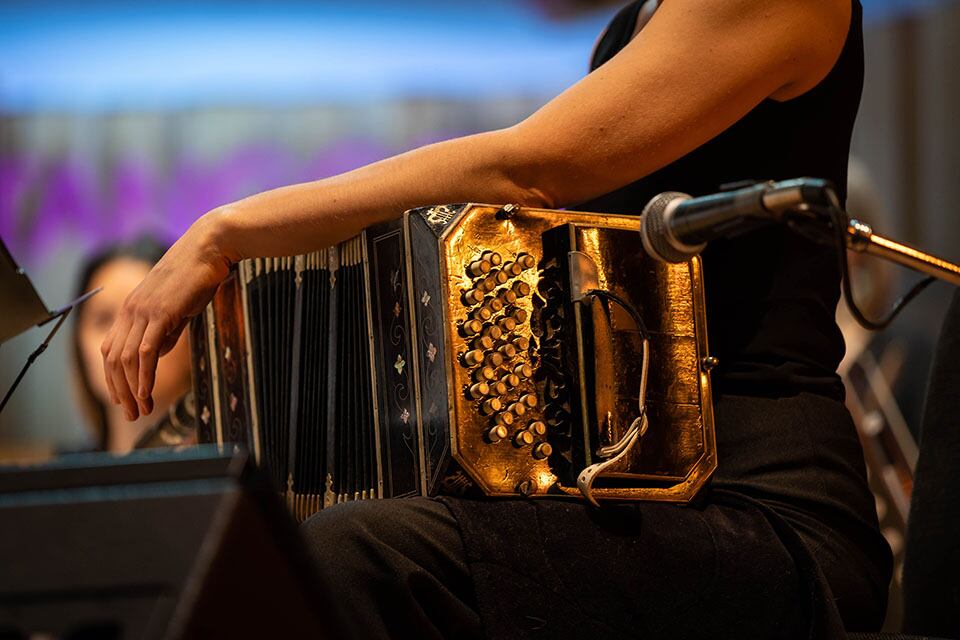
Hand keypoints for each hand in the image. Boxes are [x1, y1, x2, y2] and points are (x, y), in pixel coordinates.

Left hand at [101, 212, 233, 420]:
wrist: (210, 247)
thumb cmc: (199, 274)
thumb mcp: (178, 306)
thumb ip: (165, 330)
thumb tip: (155, 353)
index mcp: (132, 308)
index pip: (111, 350)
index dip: (114, 378)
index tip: (125, 399)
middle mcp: (130, 310)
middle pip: (113, 360)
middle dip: (120, 391)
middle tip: (132, 414)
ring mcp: (143, 311)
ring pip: (126, 360)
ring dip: (132, 389)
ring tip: (141, 409)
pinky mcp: (160, 313)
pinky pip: (145, 352)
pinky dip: (144, 376)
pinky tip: (147, 393)